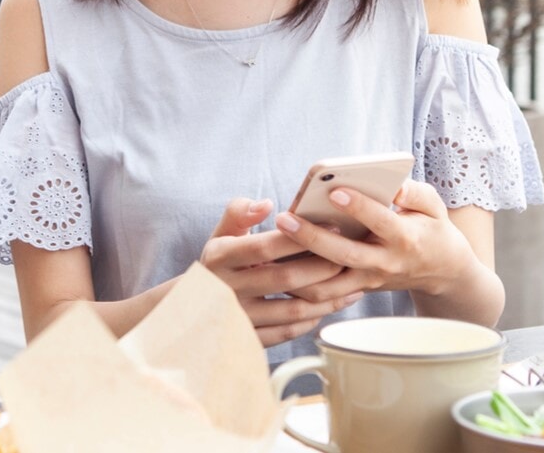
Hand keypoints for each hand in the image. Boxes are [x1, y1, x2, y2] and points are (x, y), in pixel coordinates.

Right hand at [198, 198, 361, 346]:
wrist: (192, 307)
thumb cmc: (218, 264)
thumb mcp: (220, 234)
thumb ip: (239, 212)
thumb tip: (266, 204)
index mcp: (221, 257)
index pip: (265, 246)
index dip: (301, 238)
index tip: (333, 228)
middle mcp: (227, 288)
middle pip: (286, 279)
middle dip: (324, 267)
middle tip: (350, 257)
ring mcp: (239, 316)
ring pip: (293, 310)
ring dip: (328, 298)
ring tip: (352, 285)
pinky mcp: (248, 338)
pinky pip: (287, 333)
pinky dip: (311, 321)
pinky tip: (328, 307)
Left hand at [277, 180, 483, 303]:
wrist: (442, 271)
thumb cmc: (431, 229)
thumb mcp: (434, 206)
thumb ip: (416, 193)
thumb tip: (395, 186)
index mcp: (405, 238)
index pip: (380, 222)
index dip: (359, 207)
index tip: (335, 191)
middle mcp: (385, 263)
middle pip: (344, 255)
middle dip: (312, 237)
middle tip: (285, 218)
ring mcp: (369, 280)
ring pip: (329, 285)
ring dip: (298, 270)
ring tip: (271, 246)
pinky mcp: (358, 290)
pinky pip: (325, 295)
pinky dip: (300, 286)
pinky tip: (279, 266)